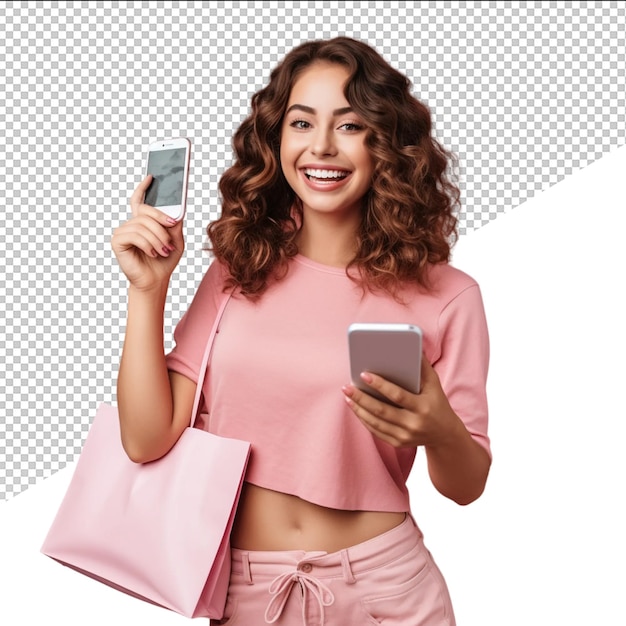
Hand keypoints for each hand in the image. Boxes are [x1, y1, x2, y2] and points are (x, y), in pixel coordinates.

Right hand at [111, 175, 184, 291]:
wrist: (156, 280)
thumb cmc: (164, 261)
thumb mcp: (176, 239)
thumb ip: (175, 223)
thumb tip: (178, 207)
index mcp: (144, 222)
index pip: (140, 200)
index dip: (143, 188)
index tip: (151, 176)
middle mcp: (131, 224)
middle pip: (145, 211)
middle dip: (161, 223)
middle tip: (171, 238)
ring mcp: (123, 232)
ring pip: (143, 224)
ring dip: (158, 239)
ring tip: (164, 251)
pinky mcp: (117, 241)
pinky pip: (135, 235)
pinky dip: (148, 245)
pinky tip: (153, 253)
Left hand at [342, 353, 458, 448]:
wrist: (445, 435)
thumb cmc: (437, 403)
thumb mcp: (434, 384)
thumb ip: (423, 367)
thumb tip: (413, 347)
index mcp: (423, 407)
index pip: (398, 395)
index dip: (380, 385)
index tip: (363, 374)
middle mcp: (414, 424)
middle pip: (382, 411)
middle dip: (361, 398)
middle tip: (347, 387)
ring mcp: (405, 436)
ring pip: (375, 422)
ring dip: (358, 408)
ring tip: (347, 396)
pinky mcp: (398, 443)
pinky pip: (376, 431)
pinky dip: (363, 419)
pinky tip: (355, 407)